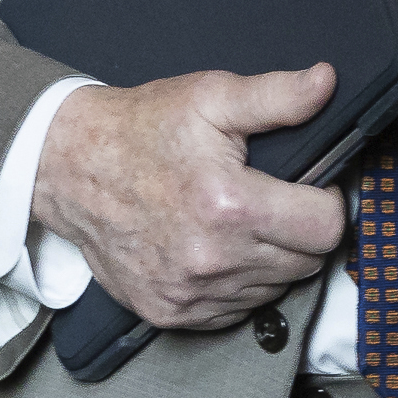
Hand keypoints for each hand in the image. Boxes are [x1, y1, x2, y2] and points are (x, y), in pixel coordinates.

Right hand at [33, 65, 346, 331]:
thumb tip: (327, 83)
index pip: (327, 228)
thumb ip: (277, 96)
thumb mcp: (211, 97)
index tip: (309, 187)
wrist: (69, 168)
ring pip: (273, 290)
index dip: (327, 202)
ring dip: (270, 260)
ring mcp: (190, 293)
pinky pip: (235, 311)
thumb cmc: (141, 129)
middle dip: (301, 231)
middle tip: (274, 200)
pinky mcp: (171, 313)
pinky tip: (217, 249)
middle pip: (306, 263)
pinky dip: (237, 284)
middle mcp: (213, 259)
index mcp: (230, 206)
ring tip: (242, 222)